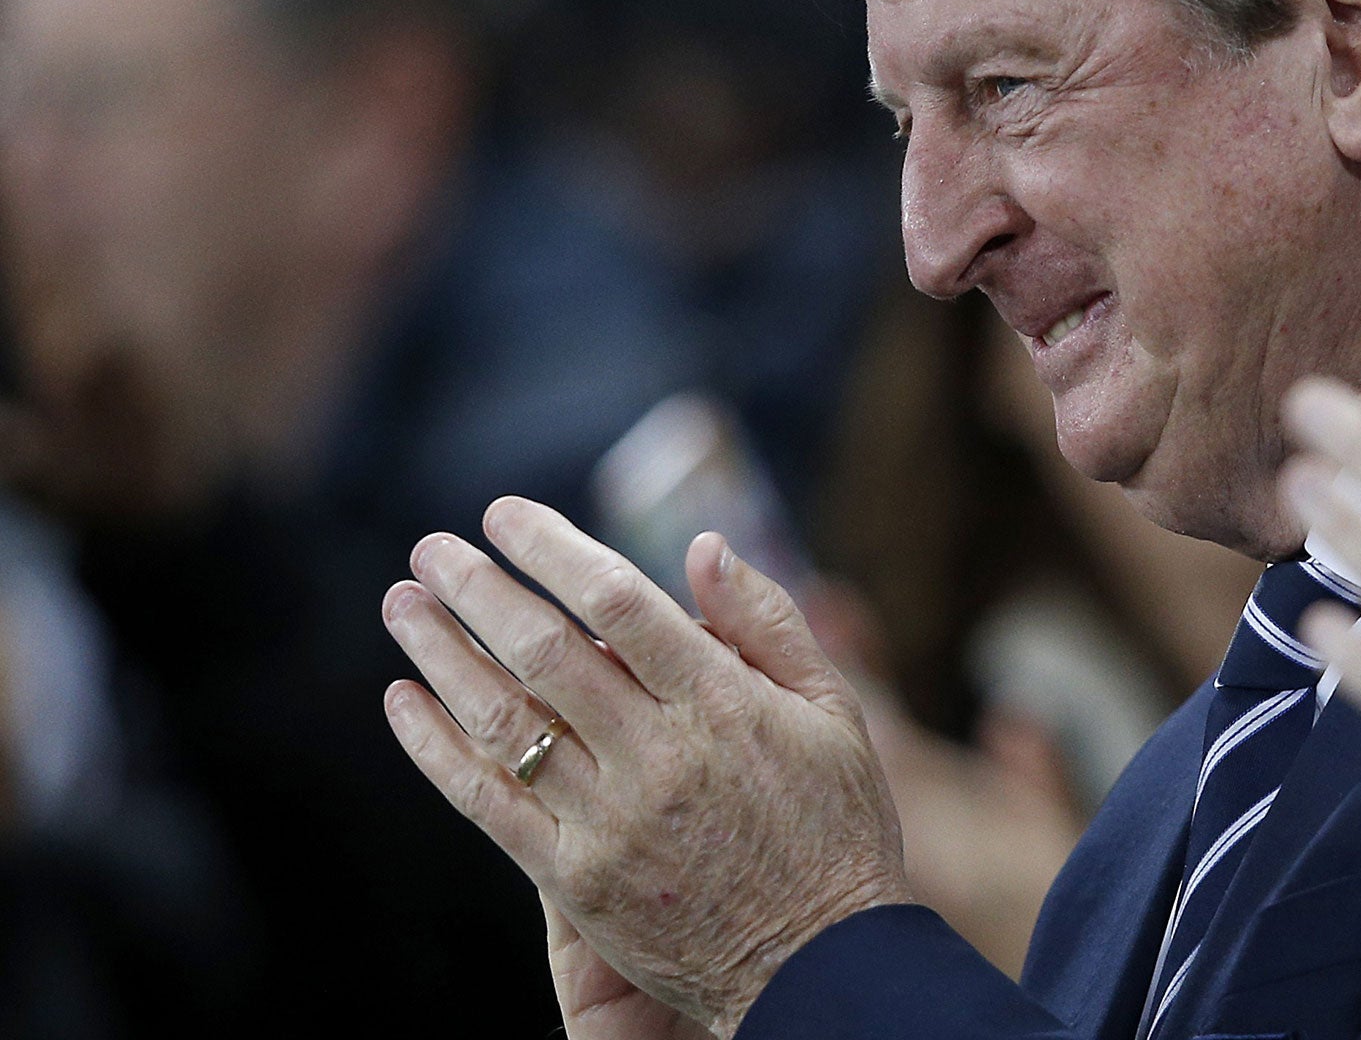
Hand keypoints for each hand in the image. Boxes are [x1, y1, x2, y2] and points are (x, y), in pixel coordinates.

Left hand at [381, 502, 913, 1037]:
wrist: (822, 966)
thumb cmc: (836, 825)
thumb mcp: (834, 709)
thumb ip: (766, 621)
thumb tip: (703, 543)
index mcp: (723, 703)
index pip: (618, 599)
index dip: (552, 548)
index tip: (505, 515)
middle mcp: (659, 756)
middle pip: (545, 650)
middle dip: (478, 587)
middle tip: (432, 548)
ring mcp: (611, 822)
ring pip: (504, 719)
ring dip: (442, 653)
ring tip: (403, 605)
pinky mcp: (577, 883)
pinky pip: (487, 804)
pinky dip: (436, 748)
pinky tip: (404, 701)